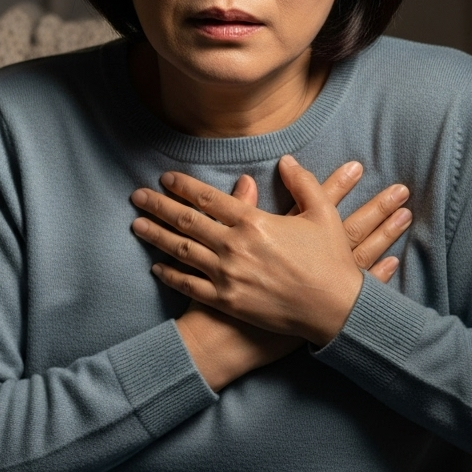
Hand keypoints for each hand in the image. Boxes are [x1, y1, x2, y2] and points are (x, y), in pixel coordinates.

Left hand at [131, 157, 411, 351]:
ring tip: (136, 224)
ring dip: (156, 235)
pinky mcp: (227, 301)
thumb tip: (286, 160)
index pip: (209, 198)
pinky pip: (190, 286)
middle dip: (158, 205)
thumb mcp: (323, 215)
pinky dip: (170, 274)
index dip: (184, 186)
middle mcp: (235, 246)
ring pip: (182, 251)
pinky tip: (156, 266)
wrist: (335, 311)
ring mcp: (228, 275)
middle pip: (186, 221)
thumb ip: (303, 183)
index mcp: (254, 222)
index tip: (166, 178)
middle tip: (137, 195)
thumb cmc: (331, 262)